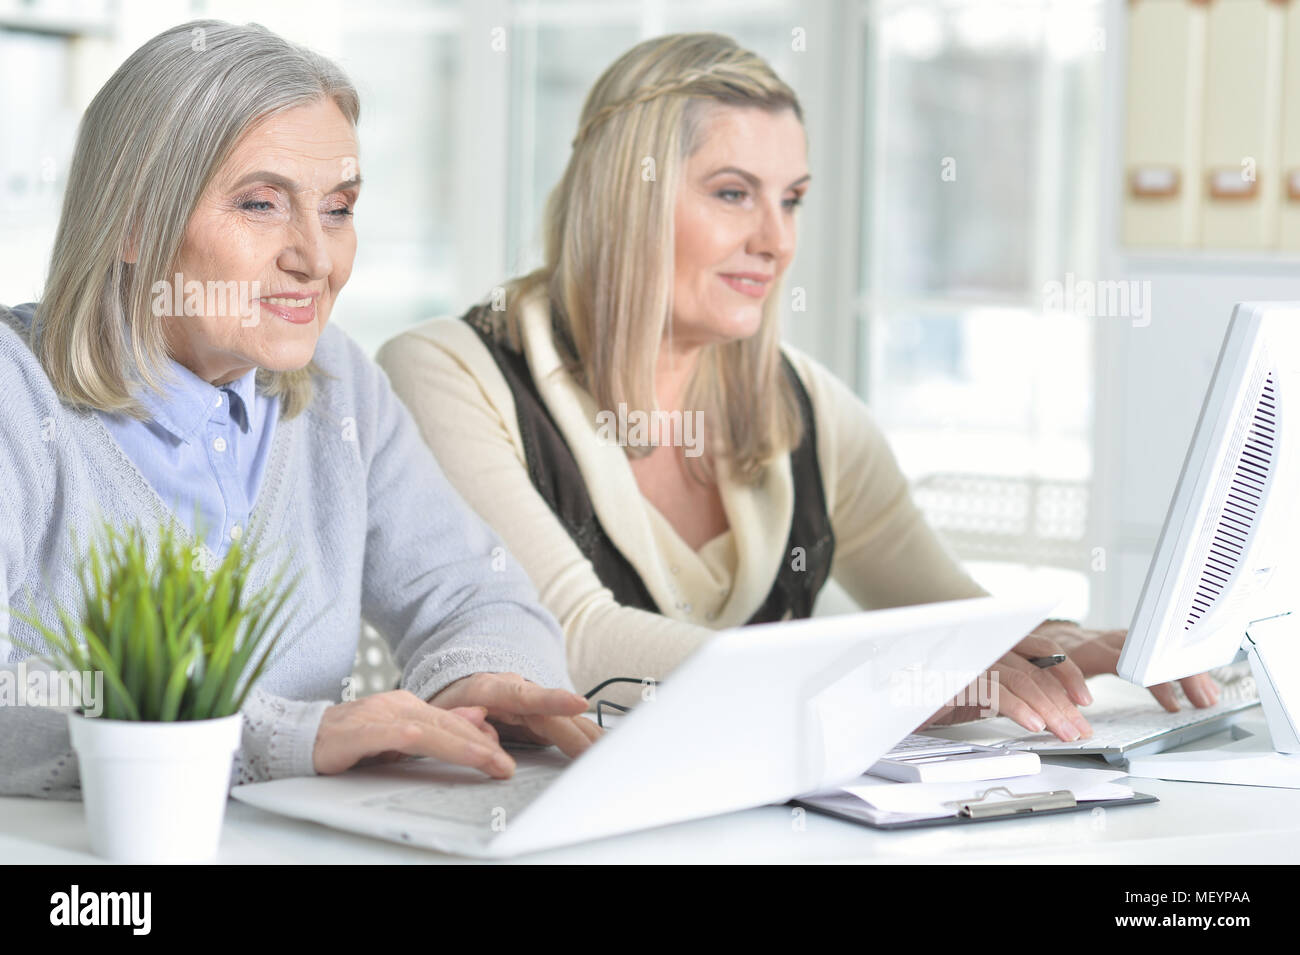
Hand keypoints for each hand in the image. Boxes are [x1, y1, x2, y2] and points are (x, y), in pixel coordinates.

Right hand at [313, 689, 514, 777]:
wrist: (298, 738)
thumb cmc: (347, 741)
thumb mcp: (398, 738)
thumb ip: (435, 729)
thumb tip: (478, 717)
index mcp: (409, 707)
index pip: (454, 722)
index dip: (483, 739)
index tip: (505, 758)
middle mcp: (398, 705)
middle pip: (449, 724)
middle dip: (483, 745)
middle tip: (507, 766)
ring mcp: (380, 714)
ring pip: (431, 728)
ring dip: (464, 745)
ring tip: (490, 762)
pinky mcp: (361, 730)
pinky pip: (398, 734)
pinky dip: (423, 740)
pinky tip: (441, 747)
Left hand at [430, 672, 602, 758]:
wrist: (456, 687)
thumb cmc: (449, 703)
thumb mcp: (441, 714)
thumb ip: (460, 723)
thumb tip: (484, 735)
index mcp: (490, 688)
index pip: (524, 694)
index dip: (552, 699)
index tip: (577, 703)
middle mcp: (517, 690)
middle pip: (552, 714)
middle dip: (578, 732)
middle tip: (600, 752)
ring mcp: (532, 700)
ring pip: (563, 718)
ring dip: (586, 735)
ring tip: (610, 751)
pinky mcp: (540, 713)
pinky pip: (565, 724)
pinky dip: (583, 736)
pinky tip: (599, 746)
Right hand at [925, 629, 1095, 741]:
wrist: (898, 701)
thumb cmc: (939, 697)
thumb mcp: (985, 693)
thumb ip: (1014, 692)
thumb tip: (1053, 709)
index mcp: (996, 644)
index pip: (1042, 649)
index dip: (1068, 672)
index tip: (1084, 699)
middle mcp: (986, 645)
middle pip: (1037, 671)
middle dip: (1064, 703)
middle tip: (1080, 728)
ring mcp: (972, 658)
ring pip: (1023, 680)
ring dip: (1050, 710)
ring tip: (1065, 733)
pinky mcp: (957, 677)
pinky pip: (997, 691)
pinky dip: (1019, 709)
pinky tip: (1034, 726)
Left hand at [1047, 624, 1220, 711]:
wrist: (1050, 636)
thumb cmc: (1052, 659)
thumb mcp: (1055, 674)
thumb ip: (1067, 686)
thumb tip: (1081, 706)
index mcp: (1095, 650)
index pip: (1134, 665)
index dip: (1157, 684)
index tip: (1174, 706)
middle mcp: (1113, 641)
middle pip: (1159, 655)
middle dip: (1185, 677)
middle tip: (1204, 701)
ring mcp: (1125, 640)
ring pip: (1165, 651)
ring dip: (1190, 672)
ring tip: (1210, 696)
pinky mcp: (1131, 642)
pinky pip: (1162, 652)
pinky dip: (1182, 667)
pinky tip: (1198, 683)